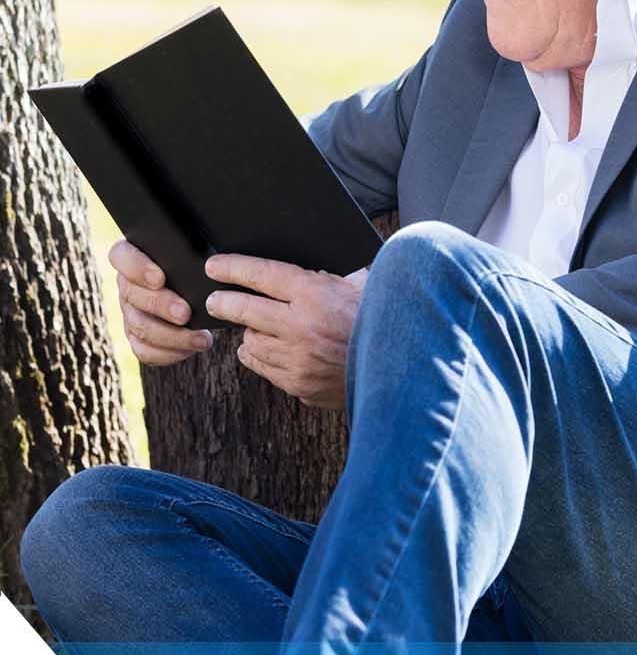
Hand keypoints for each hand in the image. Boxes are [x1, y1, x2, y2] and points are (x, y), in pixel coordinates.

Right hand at [108, 240, 214, 366]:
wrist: (203, 293)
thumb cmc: (200, 266)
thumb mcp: (195, 255)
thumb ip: (191, 254)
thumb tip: (209, 263)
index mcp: (134, 256)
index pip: (121, 256)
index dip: (137, 268)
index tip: (160, 279)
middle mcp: (127, 285)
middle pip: (132, 295)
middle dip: (160, 306)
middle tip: (185, 313)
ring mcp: (129, 312)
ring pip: (139, 326)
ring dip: (171, 335)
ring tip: (201, 338)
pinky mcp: (137, 337)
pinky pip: (143, 350)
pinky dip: (167, 353)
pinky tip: (190, 350)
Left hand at [203, 254, 368, 409]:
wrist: (404, 369)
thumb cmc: (381, 319)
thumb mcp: (360, 286)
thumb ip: (328, 277)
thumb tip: (296, 270)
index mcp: (318, 295)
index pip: (262, 275)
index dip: (233, 268)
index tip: (214, 267)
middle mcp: (303, 327)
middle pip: (245, 310)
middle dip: (223, 303)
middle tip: (214, 301)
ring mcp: (300, 361)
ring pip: (252, 343)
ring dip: (250, 333)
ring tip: (254, 326)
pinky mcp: (301, 386)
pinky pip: (266, 369)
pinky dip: (262, 357)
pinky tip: (265, 349)